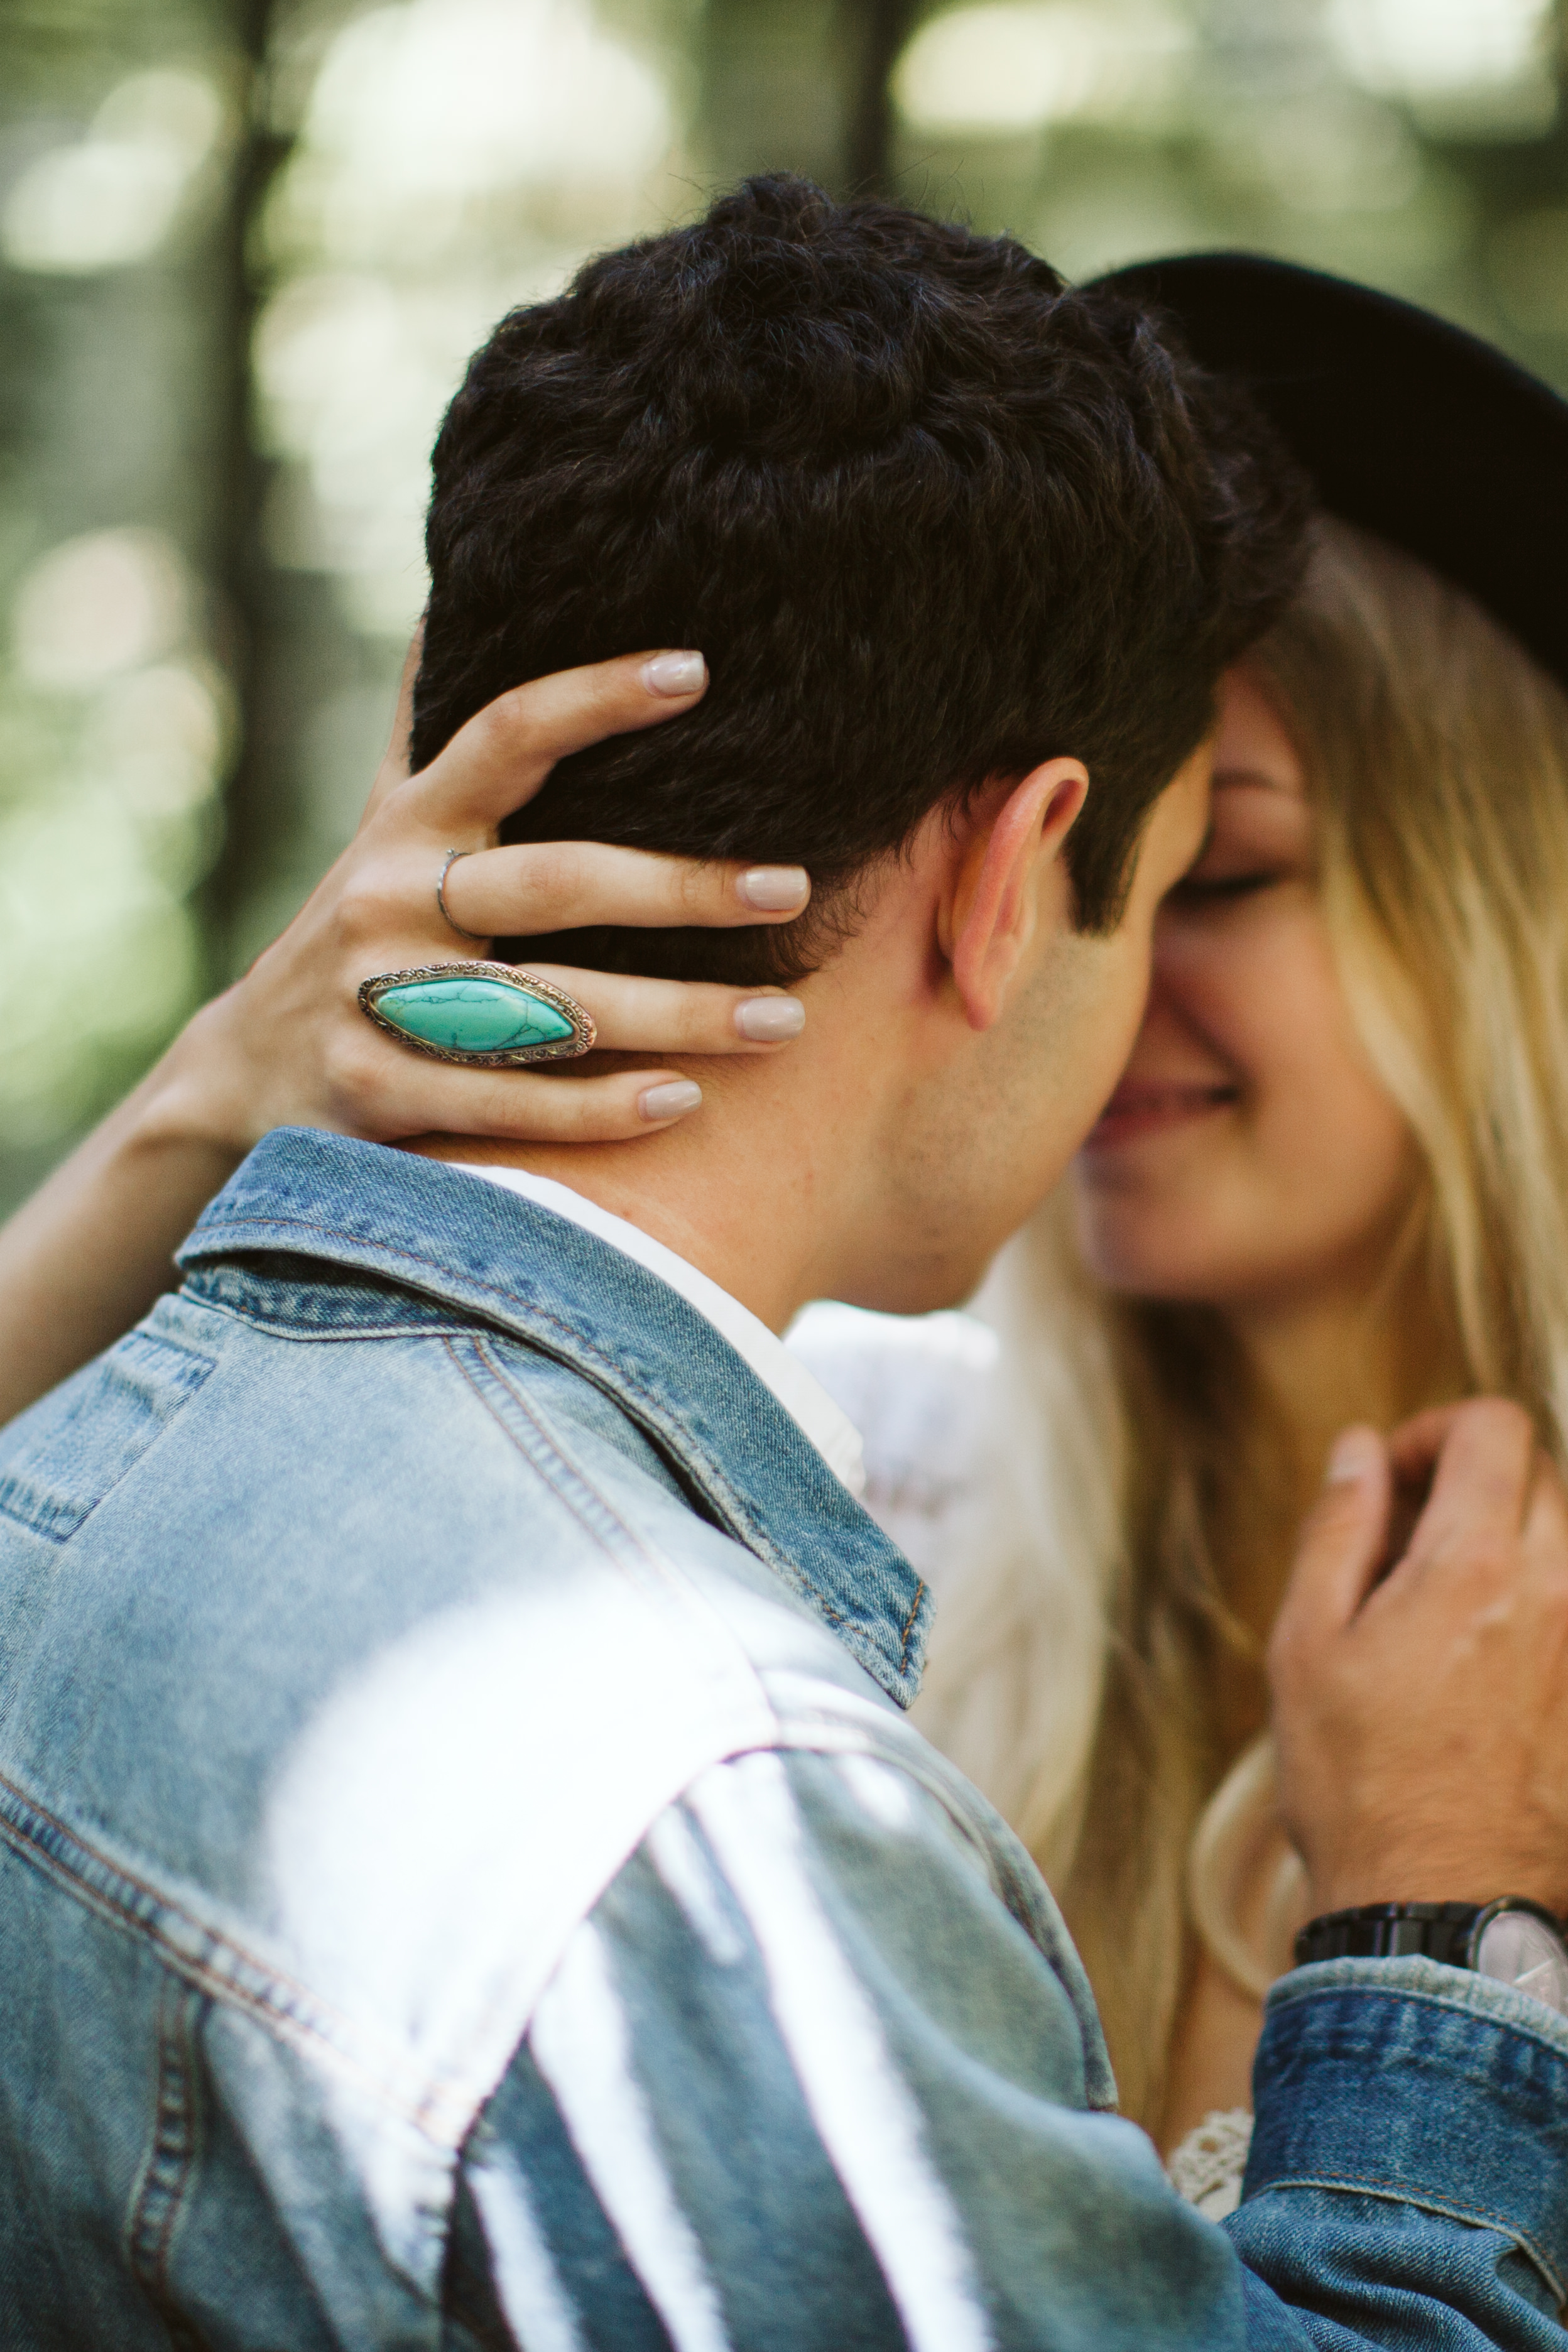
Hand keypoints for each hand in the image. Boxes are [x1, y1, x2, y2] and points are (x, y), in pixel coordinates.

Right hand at [150, 648, 811, 1156]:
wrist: (246, 1072)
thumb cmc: (362, 932)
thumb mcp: (382, 823)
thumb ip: (427, 729)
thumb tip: (453, 599)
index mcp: (411, 825)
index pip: (506, 737)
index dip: (594, 697)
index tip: (696, 670)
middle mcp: (392, 899)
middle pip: (558, 884)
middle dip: (682, 889)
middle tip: (792, 887)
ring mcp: (377, 998)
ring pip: (551, 1009)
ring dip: (675, 1016)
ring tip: (783, 1021)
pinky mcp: (375, 1090)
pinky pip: (506, 1102)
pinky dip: (595, 1109)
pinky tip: (681, 1103)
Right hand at [1269, 1400, 1567, 1917]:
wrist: (1439, 1904)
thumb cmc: (1357, 1781)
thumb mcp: (1308, 1643)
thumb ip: (1338, 1528)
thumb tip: (1359, 1450)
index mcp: (1473, 1565)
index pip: (1496, 1428)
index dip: (1436, 1430)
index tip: (1394, 1477)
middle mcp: (1555, 1591)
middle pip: (1544, 1472)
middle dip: (1477, 1478)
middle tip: (1411, 1536)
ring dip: (1513, 1538)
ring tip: (1448, 1597)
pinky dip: (1537, 1601)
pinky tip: (1485, 1654)